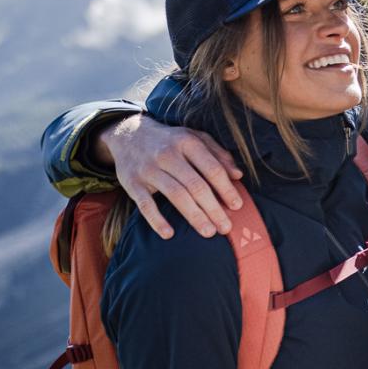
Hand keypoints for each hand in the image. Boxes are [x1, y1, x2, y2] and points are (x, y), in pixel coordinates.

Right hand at [99, 114, 244, 239]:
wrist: (129, 134)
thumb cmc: (171, 141)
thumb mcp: (195, 138)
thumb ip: (219, 154)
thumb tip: (238, 175)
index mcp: (187, 142)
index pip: (212, 168)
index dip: (226, 189)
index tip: (237, 206)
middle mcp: (168, 154)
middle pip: (195, 185)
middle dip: (213, 208)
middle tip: (226, 227)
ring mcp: (149, 169)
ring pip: (175, 195)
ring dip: (194, 216)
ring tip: (208, 232)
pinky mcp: (132, 183)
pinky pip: (145, 204)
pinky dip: (156, 220)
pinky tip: (169, 234)